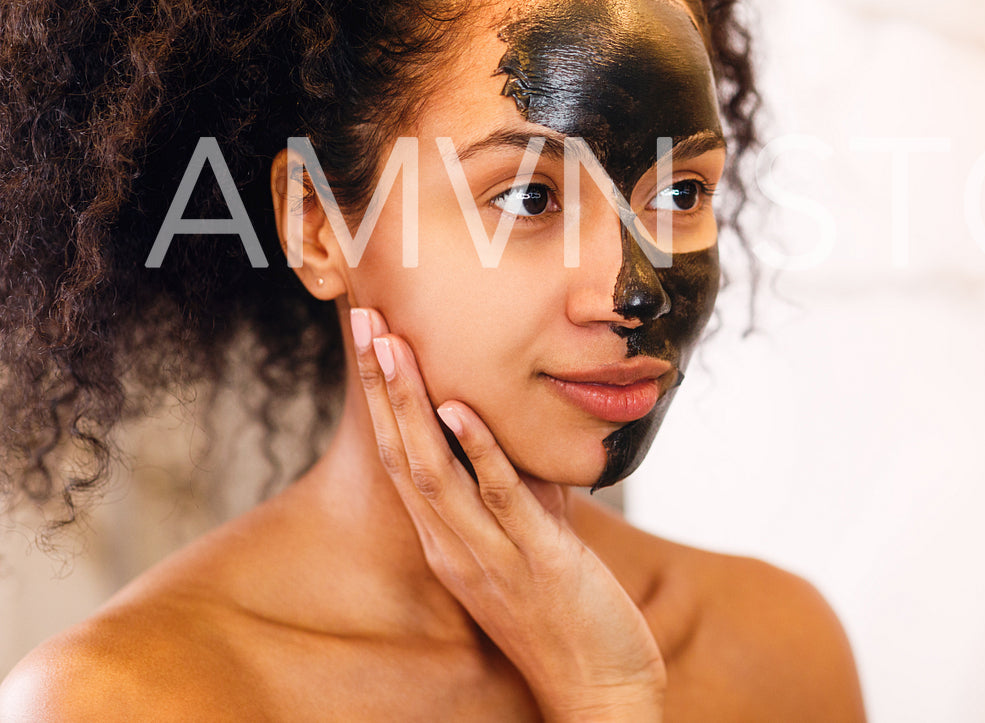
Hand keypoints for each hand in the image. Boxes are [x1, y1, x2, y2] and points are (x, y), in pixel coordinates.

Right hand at [349, 306, 666, 721]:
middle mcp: (454, 548)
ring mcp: (490, 557)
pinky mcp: (536, 563)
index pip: (402, 457)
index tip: (371, 337)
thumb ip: (520, 489)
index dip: (383, 397)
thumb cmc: (569, 614)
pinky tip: (461, 409)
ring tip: (394, 347)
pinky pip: (499, 501)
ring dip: (412, 406)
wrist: (600, 692)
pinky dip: (478, 452)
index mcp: (448, 541)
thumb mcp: (536, 537)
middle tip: (364, 320)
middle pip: (403, 455)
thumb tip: (512, 434)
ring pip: (434, 473)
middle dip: (383, 386)